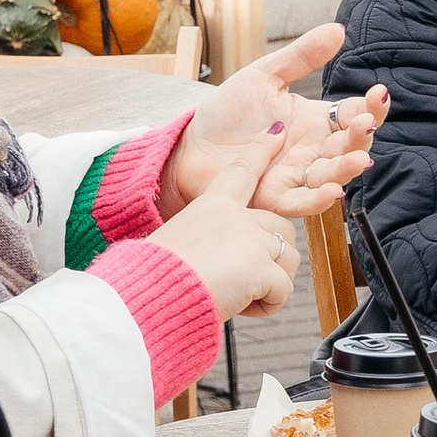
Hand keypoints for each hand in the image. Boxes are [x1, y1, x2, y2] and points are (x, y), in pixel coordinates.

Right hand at [150, 140, 297, 321]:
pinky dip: (266, 306)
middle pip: (281, 229)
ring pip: (288, 261)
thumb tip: (222, 262)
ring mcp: (251, 238)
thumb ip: (209, 242)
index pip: (242, 172)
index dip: (261, 151)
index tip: (277, 131)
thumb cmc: (155, 278)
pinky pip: (283, 291)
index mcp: (211, 205)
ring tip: (236, 295)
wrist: (148, 297)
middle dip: (273, 259)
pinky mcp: (261, 266)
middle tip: (241, 281)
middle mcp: (235, 215)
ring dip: (269, 286)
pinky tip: (239, 305)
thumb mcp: (179, 244)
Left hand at [161, 23, 381, 223]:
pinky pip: (301, 202)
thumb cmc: (229, 112)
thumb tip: (338, 29)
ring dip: (347, 168)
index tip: (378, 94)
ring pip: (331, 175)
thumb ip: (300, 56)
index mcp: (314, 121)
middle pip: (348, 146)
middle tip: (365, 123)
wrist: (192, 143)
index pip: (352, 114)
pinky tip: (333, 191)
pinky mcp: (273, 196)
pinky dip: (318, 200)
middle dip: (361, 136)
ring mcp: (295, 175)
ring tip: (360, 159)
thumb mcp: (265, 76)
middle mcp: (311, 150)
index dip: (370, 107)